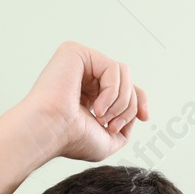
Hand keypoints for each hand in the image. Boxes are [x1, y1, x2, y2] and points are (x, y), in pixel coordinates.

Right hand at [19, 41, 148, 162]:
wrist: (50, 133)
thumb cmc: (70, 140)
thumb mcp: (107, 141)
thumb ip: (125, 127)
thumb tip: (137, 113)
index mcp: (86, 93)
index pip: (122, 87)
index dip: (139, 100)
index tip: (145, 117)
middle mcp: (82, 75)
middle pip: (126, 80)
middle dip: (129, 106)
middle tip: (112, 125)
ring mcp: (78, 62)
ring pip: (123, 72)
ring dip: (121, 101)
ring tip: (103, 117)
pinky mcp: (75, 53)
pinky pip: (112, 67)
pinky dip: (111, 91)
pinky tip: (96, 108)